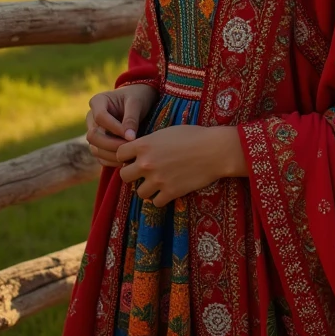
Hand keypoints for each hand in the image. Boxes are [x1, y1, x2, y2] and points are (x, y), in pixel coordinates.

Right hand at [85, 83, 158, 167]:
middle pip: (93, 136)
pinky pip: (100, 157)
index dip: (114, 128)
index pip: (100, 117)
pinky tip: (126, 160)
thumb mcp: (136, 103)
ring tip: (130, 156)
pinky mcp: (98, 144)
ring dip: (112, 155)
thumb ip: (131, 118)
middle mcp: (91, 117)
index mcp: (98, 101)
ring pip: (95, 149)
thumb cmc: (137, 97)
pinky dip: (112, 161)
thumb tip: (129, 138)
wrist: (139, 101)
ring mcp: (94, 132)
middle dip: (111, 144)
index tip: (131, 136)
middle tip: (130, 148)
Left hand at [116, 125, 247, 206]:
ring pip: (139, 193)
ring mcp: (158, 180)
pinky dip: (161, 198)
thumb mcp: (166, 132)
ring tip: (158, 182)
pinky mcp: (170, 192)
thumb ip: (149, 142)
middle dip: (132, 174)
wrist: (214, 150)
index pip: (119, 154)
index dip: (126, 156)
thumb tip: (139, 150)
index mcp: (144, 145)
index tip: (134, 158)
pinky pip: (155, 202)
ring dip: (147, 188)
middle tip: (144, 173)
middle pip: (124, 176)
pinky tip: (168, 190)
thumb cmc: (193, 136)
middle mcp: (146, 163)